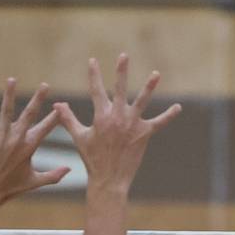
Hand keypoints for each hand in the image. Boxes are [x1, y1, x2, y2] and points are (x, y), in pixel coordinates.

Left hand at [0, 79, 68, 209]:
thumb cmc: (10, 189)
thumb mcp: (35, 182)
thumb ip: (54, 175)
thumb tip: (70, 169)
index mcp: (30, 147)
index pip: (46, 128)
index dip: (55, 117)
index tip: (62, 106)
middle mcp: (17, 139)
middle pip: (30, 114)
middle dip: (38, 98)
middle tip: (45, 85)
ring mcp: (1, 137)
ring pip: (6, 110)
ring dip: (9, 94)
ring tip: (12, 79)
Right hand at [54, 54, 181, 195]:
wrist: (109, 179)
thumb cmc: (93, 159)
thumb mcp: (79, 137)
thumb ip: (68, 119)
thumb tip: (57, 104)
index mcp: (101, 116)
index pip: (96, 90)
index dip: (94, 75)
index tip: (93, 60)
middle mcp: (117, 117)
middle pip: (120, 89)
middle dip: (121, 71)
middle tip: (124, 55)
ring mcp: (132, 125)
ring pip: (142, 101)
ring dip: (149, 87)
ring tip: (156, 73)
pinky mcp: (145, 134)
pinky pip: (159, 123)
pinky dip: (169, 115)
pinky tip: (178, 107)